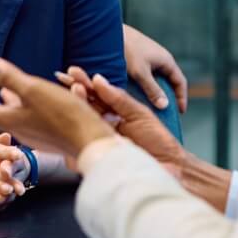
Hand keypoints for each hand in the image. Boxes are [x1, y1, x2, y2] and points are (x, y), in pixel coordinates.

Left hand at [0, 60, 115, 159]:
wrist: (91, 142)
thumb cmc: (64, 116)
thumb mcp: (35, 91)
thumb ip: (11, 78)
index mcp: (12, 119)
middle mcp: (19, 129)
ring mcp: (34, 133)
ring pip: (9, 117)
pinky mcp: (48, 134)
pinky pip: (25, 118)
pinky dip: (18, 108)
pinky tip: (25, 102)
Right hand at [59, 68, 187, 180]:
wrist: (170, 167)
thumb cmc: (158, 141)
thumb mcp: (140, 114)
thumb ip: (119, 98)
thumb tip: (98, 80)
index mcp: (113, 115)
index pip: (95, 97)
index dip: (83, 84)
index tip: (73, 71)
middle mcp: (103, 127)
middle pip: (85, 107)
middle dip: (75, 90)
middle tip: (67, 77)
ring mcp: (99, 141)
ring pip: (82, 122)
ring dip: (77, 104)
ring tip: (76, 90)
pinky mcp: (98, 156)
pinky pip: (83, 144)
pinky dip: (79, 132)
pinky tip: (76, 118)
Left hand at [121, 24, 188, 113]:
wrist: (108, 31)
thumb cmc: (126, 48)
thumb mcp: (140, 72)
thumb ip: (152, 89)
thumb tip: (164, 105)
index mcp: (166, 60)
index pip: (180, 81)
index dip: (182, 97)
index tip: (180, 112)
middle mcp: (159, 59)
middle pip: (168, 81)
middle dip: (167, 97)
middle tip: (163, 113)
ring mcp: (148, 58)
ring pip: (155, 79)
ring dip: (154, 92)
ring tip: (149, 108)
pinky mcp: (137, 58)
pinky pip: (145, 75)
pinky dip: (143, 86)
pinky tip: (135, 95)